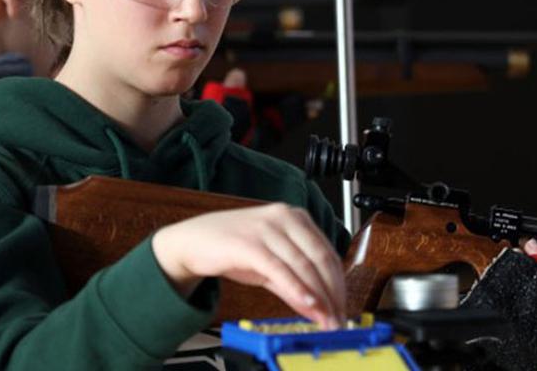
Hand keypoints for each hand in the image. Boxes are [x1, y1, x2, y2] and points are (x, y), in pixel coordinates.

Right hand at [152, 203, 345, 329]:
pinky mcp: (249, 242)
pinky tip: (306, 305)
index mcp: (295, 217)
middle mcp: (284, 217)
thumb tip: (319, 308)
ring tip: (325, 319)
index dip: (340, 284)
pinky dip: (296, 289)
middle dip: (333, 294)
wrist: (193, 241)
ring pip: (303, 264)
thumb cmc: (232, 247)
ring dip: (318, 297)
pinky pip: (279, 268)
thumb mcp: (270, 265)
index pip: (328, 252)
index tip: (343, 308)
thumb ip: (295, 282)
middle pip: (320, 258)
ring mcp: (267, 228)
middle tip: (338, 319)